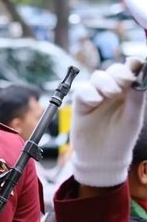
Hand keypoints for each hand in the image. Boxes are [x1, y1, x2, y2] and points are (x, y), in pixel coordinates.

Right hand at [70, 58, 145, 186]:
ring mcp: (96, 96)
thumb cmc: (120, 140)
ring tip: (110, 94)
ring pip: (97, 77)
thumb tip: (140, 79)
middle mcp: (113, 91)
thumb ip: (136, 100)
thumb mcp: (132, 120)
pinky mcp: (81, 103)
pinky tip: (95, 101)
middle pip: (113, 71)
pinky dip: (88, 92)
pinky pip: (82, 90)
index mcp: (129, 93)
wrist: (100, 158)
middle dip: (118, 73)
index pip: (131, 72)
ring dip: (104, 82)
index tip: (136, 62)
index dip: (133, 65)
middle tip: (125, 81)